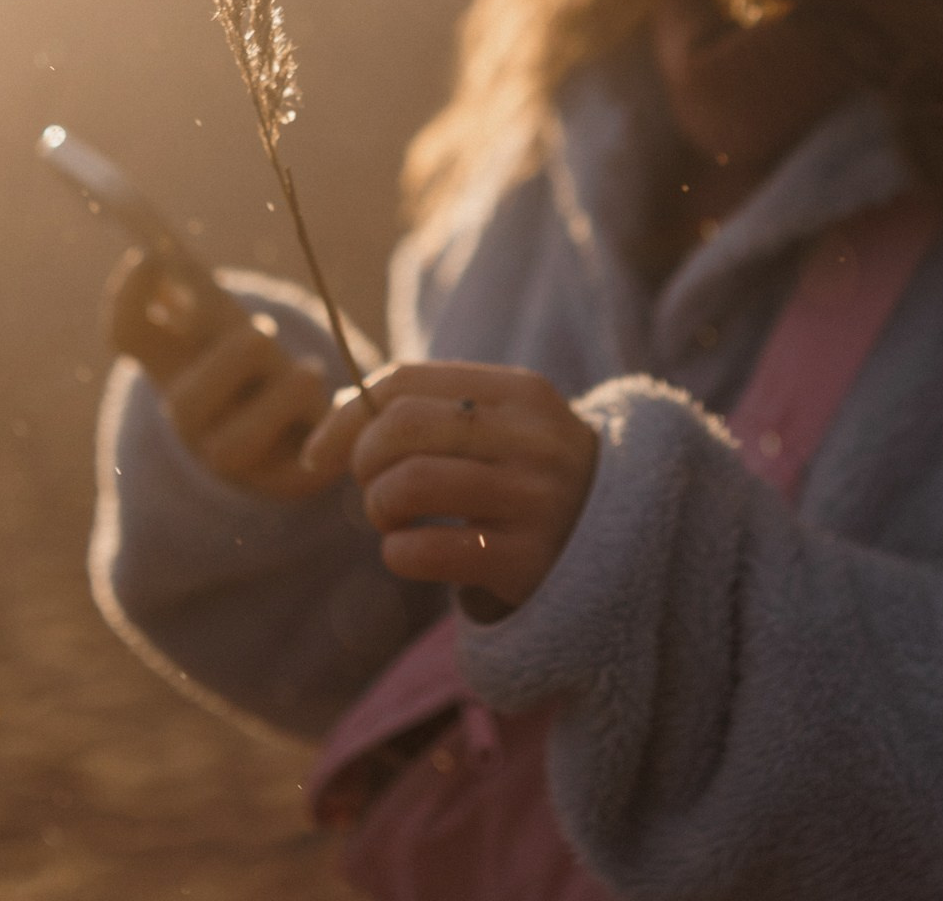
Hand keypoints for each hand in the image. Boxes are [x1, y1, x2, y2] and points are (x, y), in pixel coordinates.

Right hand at [104, 250, 332, 499]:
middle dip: (229, 363)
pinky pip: (296, 466)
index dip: (128, 295)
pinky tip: (337, 402)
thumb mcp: (231, 317)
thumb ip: (197, 285)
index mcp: (169, 364)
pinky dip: (321, 427)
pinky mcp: (279, 482)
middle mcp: (188, 415)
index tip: (152, 254)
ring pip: (236, 444)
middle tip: (263, 334)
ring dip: (281, 397)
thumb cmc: (255, 359)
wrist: (295, 431)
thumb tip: (157, 230)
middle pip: (184, 403)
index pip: (126, 333)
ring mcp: (228, 457)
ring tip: (309, 372)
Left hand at [299, 362, 598, 615]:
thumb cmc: (531, 482)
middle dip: (362, 461)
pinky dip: (397, 554)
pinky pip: (424, 550)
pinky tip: (412, 554)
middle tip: (372, 489)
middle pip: (400, 427)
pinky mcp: (526, 561)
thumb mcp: (504, 428)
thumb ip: (434, 410)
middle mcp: (532, 439)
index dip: (346, 415)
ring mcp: (533, 500)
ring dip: (379, 509)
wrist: (622, 551)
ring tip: (394, 521)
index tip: (320, 454)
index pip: (403, 380)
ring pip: (407, 485)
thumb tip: (339, 410)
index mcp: (521, 392)